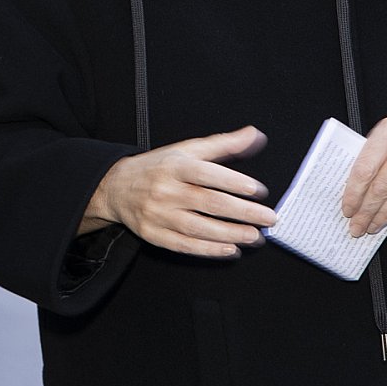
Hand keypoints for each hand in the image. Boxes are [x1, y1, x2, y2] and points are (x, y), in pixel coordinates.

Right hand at [80, 126, 275, 257]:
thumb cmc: (159, 167)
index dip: (234, 182)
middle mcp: (165, 190)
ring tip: (256, 237)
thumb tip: (255, 135)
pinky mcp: (153, 235)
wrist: (117, 187)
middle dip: (243, 212)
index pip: (207, 173)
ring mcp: (158, 214)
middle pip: (208, 202)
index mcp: (175, 166)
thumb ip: (223, 144)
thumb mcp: (187, 150)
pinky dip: (209, 250)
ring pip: (198, 227)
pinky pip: (184, 245)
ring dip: (231, 234)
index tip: (258, 190)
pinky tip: (230, 250)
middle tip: (269, 218)